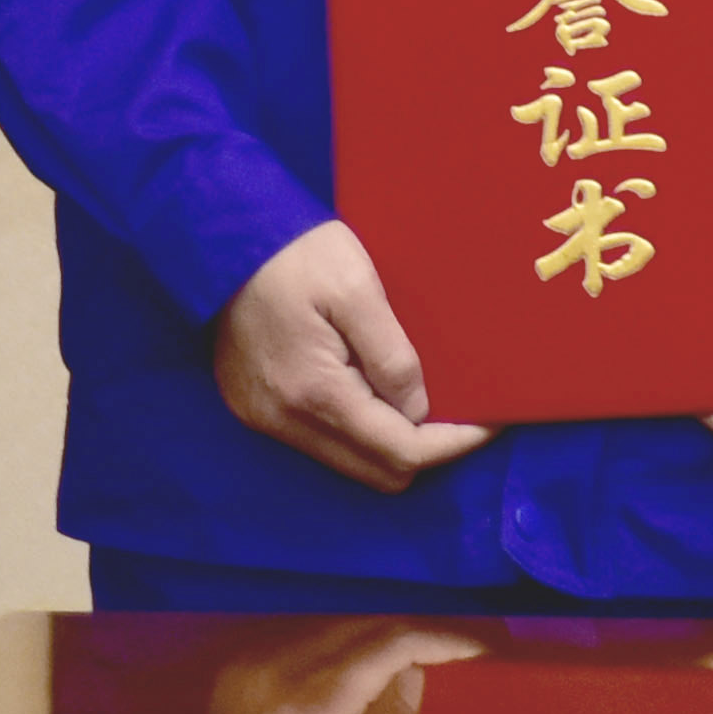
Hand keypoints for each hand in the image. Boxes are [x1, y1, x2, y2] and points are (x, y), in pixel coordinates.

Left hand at [205, 617, 477, 713]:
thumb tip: (412, 676)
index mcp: (301, 706)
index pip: (382, 647)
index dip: (437, 639)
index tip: (480, 649)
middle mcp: (275, 667)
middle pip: (365, 626)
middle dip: (418, 635)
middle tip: (461, 652)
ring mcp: (255, 658)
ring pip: (341, 624)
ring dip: (386, 636)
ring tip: (424, 658)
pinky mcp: (247, 659)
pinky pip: (316, 634)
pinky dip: (354, 643)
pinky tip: (374, 665)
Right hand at [210, 220, 491, 491]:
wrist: (223, 243)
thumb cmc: (296, 255)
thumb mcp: (357, 290)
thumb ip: (392, 355)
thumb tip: (418, 409)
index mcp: (314, 392)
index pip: (399, 450)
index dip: (453, 444)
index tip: (489, 423)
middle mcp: (284, 419)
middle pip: (376, 470)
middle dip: (427, 450)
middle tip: (463, 413)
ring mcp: (264, 418)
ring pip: (348, 461)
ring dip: (391, 442)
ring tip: (426, 401)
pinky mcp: (256, 408)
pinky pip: (320, 441)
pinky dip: (358, 429)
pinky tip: (379, 393)